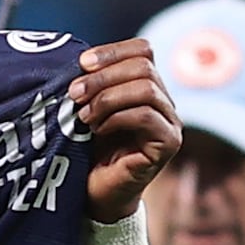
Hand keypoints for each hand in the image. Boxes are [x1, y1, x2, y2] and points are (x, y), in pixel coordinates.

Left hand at [73, 37, 178, 223]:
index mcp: (146, 85)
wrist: (95, 193)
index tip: (81, 63)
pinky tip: (98, 130)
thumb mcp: (86, 107)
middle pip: (143, 66)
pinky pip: (146, 116)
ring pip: (146, 89)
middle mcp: (164, 101)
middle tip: (74, 93)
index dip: (112, 51)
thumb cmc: (88, 149)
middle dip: (103, 76)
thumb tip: (80, 58)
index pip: (142, 50)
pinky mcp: (168, 143)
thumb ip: (91, 82)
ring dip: (107, 98)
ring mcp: (170, 122)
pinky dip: (116, 118)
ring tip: (83, 116)